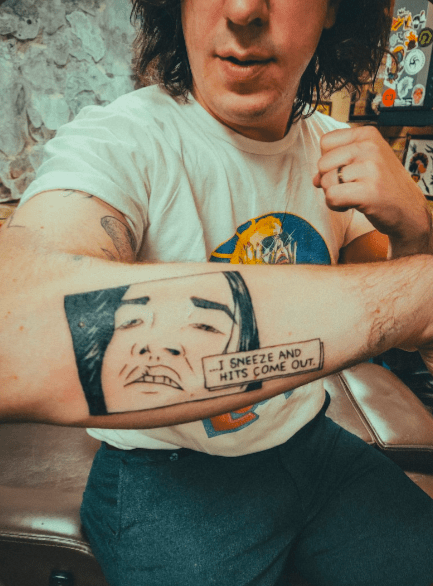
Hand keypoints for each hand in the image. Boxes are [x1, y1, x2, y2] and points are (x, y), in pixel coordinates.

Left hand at [313, 126, 432, 256]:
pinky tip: (350, 205)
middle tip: (349, 187)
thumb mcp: (364, 163)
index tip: (345, 172)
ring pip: (325, 181)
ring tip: (352, 196)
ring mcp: (371, 168)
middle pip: (322, 163)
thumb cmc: (382, 186)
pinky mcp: (369, 191)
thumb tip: (314, 178)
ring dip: (333, 195)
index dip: (329, 161)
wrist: (407, 209)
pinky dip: (335, 205)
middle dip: (329, 180)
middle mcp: (370, 147)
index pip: (325, 142)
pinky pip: (332, 197)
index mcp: (367, 134)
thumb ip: (337, 164)